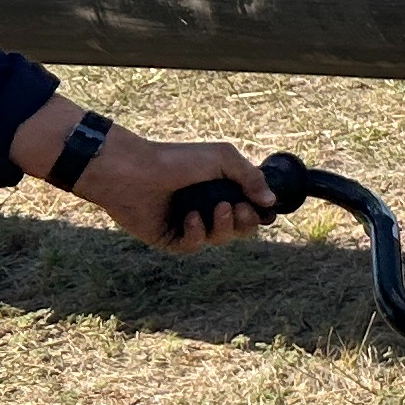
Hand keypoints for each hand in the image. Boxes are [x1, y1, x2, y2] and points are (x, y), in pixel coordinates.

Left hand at [77, 132, 275, 249]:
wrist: (133, 172)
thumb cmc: (176, 160)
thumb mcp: (222, 159)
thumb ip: (250, 177)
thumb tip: (271, 201)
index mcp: (221, 188)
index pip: (251, 207)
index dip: (261, 211)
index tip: (265, 208)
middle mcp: (208, 207)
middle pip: (241, 228)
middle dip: (246, 222)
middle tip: (240, 209)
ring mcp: (190, 224)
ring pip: (220, 239)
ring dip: (224, 226)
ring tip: (217, 210)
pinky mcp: (171, 238)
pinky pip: (194, 246)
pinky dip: (196, 233)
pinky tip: (189, 218)